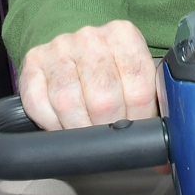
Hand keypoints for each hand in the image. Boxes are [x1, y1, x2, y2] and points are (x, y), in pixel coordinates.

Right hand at [18, 20, 157, 129]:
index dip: (139, 119)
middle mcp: (90, 38)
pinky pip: (38, 103)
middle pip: (103, 98)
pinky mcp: (32, 62)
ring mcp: (58, 48)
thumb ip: (153, 104)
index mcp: (124, 36)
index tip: (136, 129)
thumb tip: (162, 158)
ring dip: (78, 128)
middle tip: (109, 134)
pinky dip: (51, 123)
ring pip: (68, 101)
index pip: (138, 88)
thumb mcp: (136, 77)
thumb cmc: (111, 70)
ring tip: (86, 133)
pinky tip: (62, 125)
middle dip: (108, 127)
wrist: (74, 49)